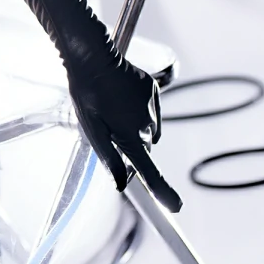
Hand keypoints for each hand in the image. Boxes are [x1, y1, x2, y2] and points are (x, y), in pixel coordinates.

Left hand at [65, 52, 182, 212]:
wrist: (93, 57)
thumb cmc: (87, 95)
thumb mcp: (91, 130)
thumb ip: (108, 158)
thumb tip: (121, 183)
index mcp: (130, 137)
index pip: (149, 171)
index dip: (162, 192)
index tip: (176, 207)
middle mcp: (147, 124)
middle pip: (143, 147)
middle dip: (131, 145)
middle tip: (109, 128)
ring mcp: (152, 106)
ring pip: (147, 128)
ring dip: (133, 125)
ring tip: (112, 108)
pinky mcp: (153, 90)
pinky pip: (150, 109)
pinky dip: (138, 108)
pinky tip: (121, 95)